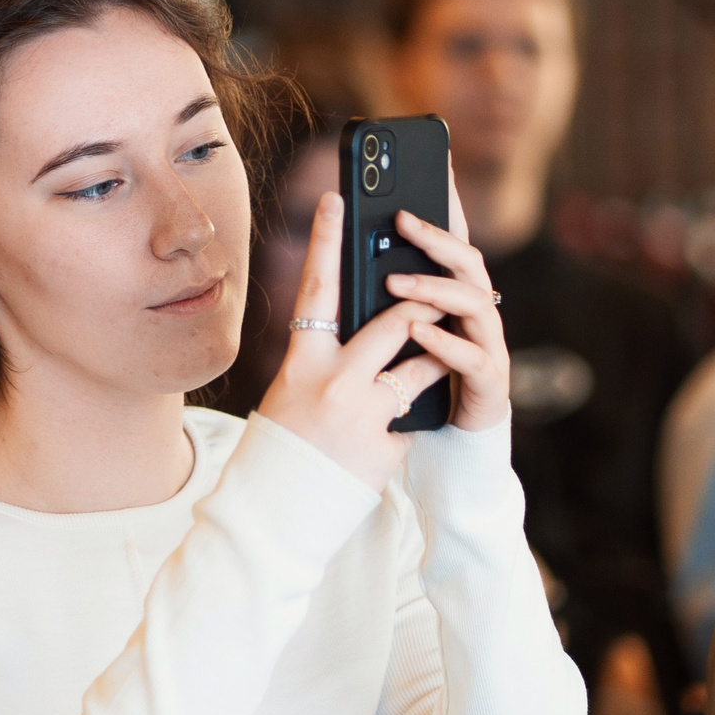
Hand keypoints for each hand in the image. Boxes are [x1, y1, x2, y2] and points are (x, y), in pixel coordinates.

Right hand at [255, 190, 450, 490]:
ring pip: (419, 369)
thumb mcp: (293, 393)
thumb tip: (365, 325)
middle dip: (424, 304)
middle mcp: (331, 384)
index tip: (337, 198)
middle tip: (441, 290)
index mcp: (300, 363)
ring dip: (434, 363)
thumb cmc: (284, 447)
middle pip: (393, 324)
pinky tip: (390, 437)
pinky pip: (415, 419)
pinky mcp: (384, 449)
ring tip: (438, 361)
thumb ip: (325, 360)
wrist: (272, 516)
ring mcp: (360, 417)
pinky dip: (411, 422)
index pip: (317, 289)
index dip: (326, 240)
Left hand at [382, 166, 506, 431]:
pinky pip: (471, 356)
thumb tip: (351, 253)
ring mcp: (487, 344)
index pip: (453, 239)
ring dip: (434, 288)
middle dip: (436, 237)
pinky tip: (420, 331)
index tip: (437, 161)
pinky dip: (445, 342)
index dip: (448, 201)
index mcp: (455, 295)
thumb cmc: (420, 380)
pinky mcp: (488, 381)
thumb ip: (385, 300)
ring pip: (472, 303)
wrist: (454, 440)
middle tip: (401, 219)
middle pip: (467, 261)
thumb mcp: (396, 334)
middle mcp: (476, 312)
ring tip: (396, 282)